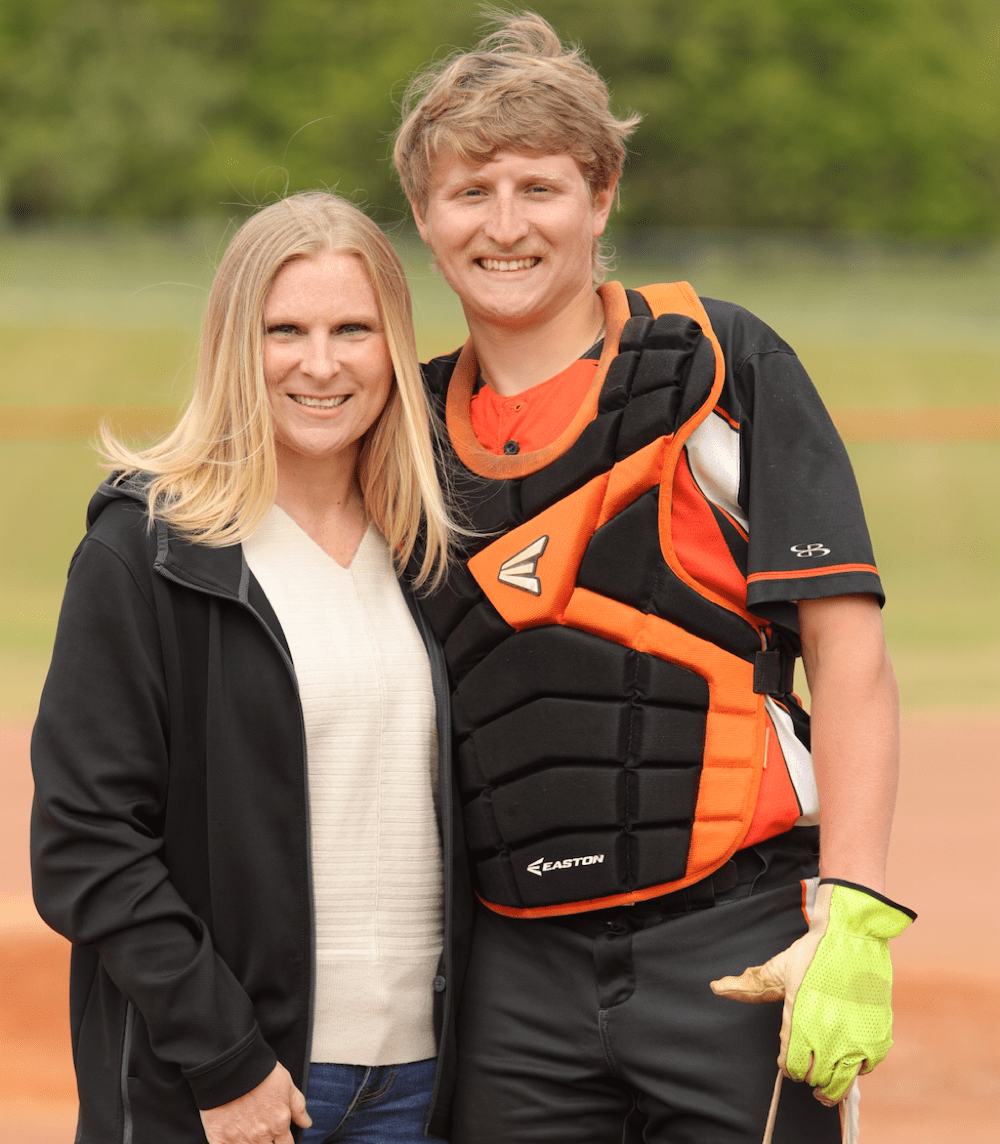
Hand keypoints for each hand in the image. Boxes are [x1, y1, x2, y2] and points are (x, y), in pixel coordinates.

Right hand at [200, 1062, 311, 1143]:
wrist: (230, 1065)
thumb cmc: (258, 1071)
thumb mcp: (286, 1083)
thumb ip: (298, 1106)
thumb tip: (307, 1123)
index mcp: (278, 1123)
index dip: (283, 1143)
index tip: (279, 1139)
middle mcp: (260, 1135)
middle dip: (267, 1143)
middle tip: (263, 1132)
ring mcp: (239, 1139)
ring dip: (250, 1143)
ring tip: (248, 1131)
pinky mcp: (219, 1139)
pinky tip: (232, 1137)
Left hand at [710, 880, 913, 1104]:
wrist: (853, 935)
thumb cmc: (815, 950)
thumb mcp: (780, 968)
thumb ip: (750, 984)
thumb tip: (716, 987)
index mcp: (799, 1021)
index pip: (790, 1065)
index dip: (788, 1068)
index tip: (788, 1064)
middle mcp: (825, 1036)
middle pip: (815, 1079)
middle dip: (808, 1077)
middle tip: (807, 1072)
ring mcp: (853, 1039)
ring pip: (840, 1083)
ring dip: (831, 1086)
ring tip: (825, 1086)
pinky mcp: (876, 1037)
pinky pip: (865, 1069)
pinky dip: (856, 1069)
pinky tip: (849, 1060)